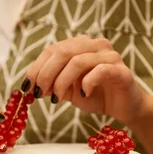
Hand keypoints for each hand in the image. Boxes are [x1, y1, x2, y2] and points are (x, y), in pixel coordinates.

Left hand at [24, 35, 152, 127]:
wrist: (125, 108)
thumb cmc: (96, 96)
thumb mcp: (69, 91)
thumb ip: (52, 85)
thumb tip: (32, 85)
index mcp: (81, 46)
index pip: (53, 50)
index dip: (37, 67)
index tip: (27, 86)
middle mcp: (95, 45)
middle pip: (63, 52)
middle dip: (46, 74)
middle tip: (39, 93)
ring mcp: (110, 56)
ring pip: (78, 61)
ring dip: (62, 81)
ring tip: (57, 98)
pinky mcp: (121, 71)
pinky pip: (100, 71)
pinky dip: (86, 83)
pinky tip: (83, 95)